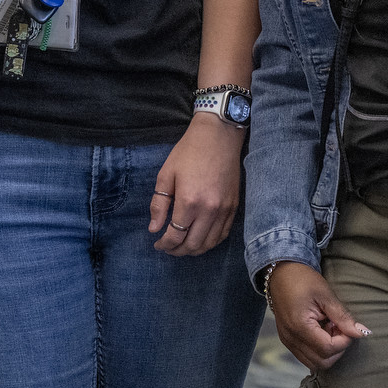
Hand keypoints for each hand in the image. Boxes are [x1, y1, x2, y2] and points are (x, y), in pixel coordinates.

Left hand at [147, 113, 243, 255]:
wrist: (219, 136)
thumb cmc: (188, 152)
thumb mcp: (166, 174)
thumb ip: (159, 204)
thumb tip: (154, 228)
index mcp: (189, 201)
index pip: (175, 236)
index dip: (164, 245)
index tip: (157, 243)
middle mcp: (209, 210)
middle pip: (193, 245)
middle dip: (177, 251)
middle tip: (168, 247)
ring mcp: (224, 210)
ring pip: (209, 243)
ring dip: (194, 249)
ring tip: (182, 246)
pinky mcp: (234, 207)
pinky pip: (223, 234)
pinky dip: (210, 242)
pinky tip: (200, 238)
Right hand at [268, 261, 368, 371]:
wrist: (280, 272)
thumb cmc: (303, 279)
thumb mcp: (325, 294)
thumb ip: (343, 316)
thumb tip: (361, 333)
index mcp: (299, 326)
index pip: (328, 349)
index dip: (344, 341)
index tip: (347, 326)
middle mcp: (291, 338)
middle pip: (322, 362)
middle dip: (337, 349)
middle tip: (340, 328)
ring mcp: (287, 341)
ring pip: (314, 363)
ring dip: (328, 351)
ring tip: (330, 329)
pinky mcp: (287, 340)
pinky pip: (306, 357)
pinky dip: (318, 350)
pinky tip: (321, 331)